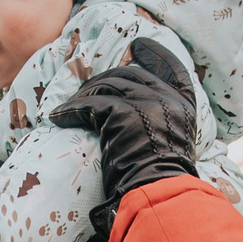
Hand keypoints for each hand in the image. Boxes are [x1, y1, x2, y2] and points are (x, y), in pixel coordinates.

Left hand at [49, 38, 199, 240]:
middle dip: (105, 80)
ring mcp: (146, 103)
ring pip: (107, 86)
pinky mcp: (122, 113)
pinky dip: (70, 110)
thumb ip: (162, 129)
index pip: (173, 70)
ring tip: (68, 107)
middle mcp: (168, 99)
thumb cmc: (163, 184)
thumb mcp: (173, 149)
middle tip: (85, 89)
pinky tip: (58, 117)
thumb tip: (142, 127)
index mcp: (184, 107)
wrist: (160, 195)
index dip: (155, 55)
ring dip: (84, 94)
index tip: (139, 46)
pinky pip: (89, 105)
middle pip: (131, 75)